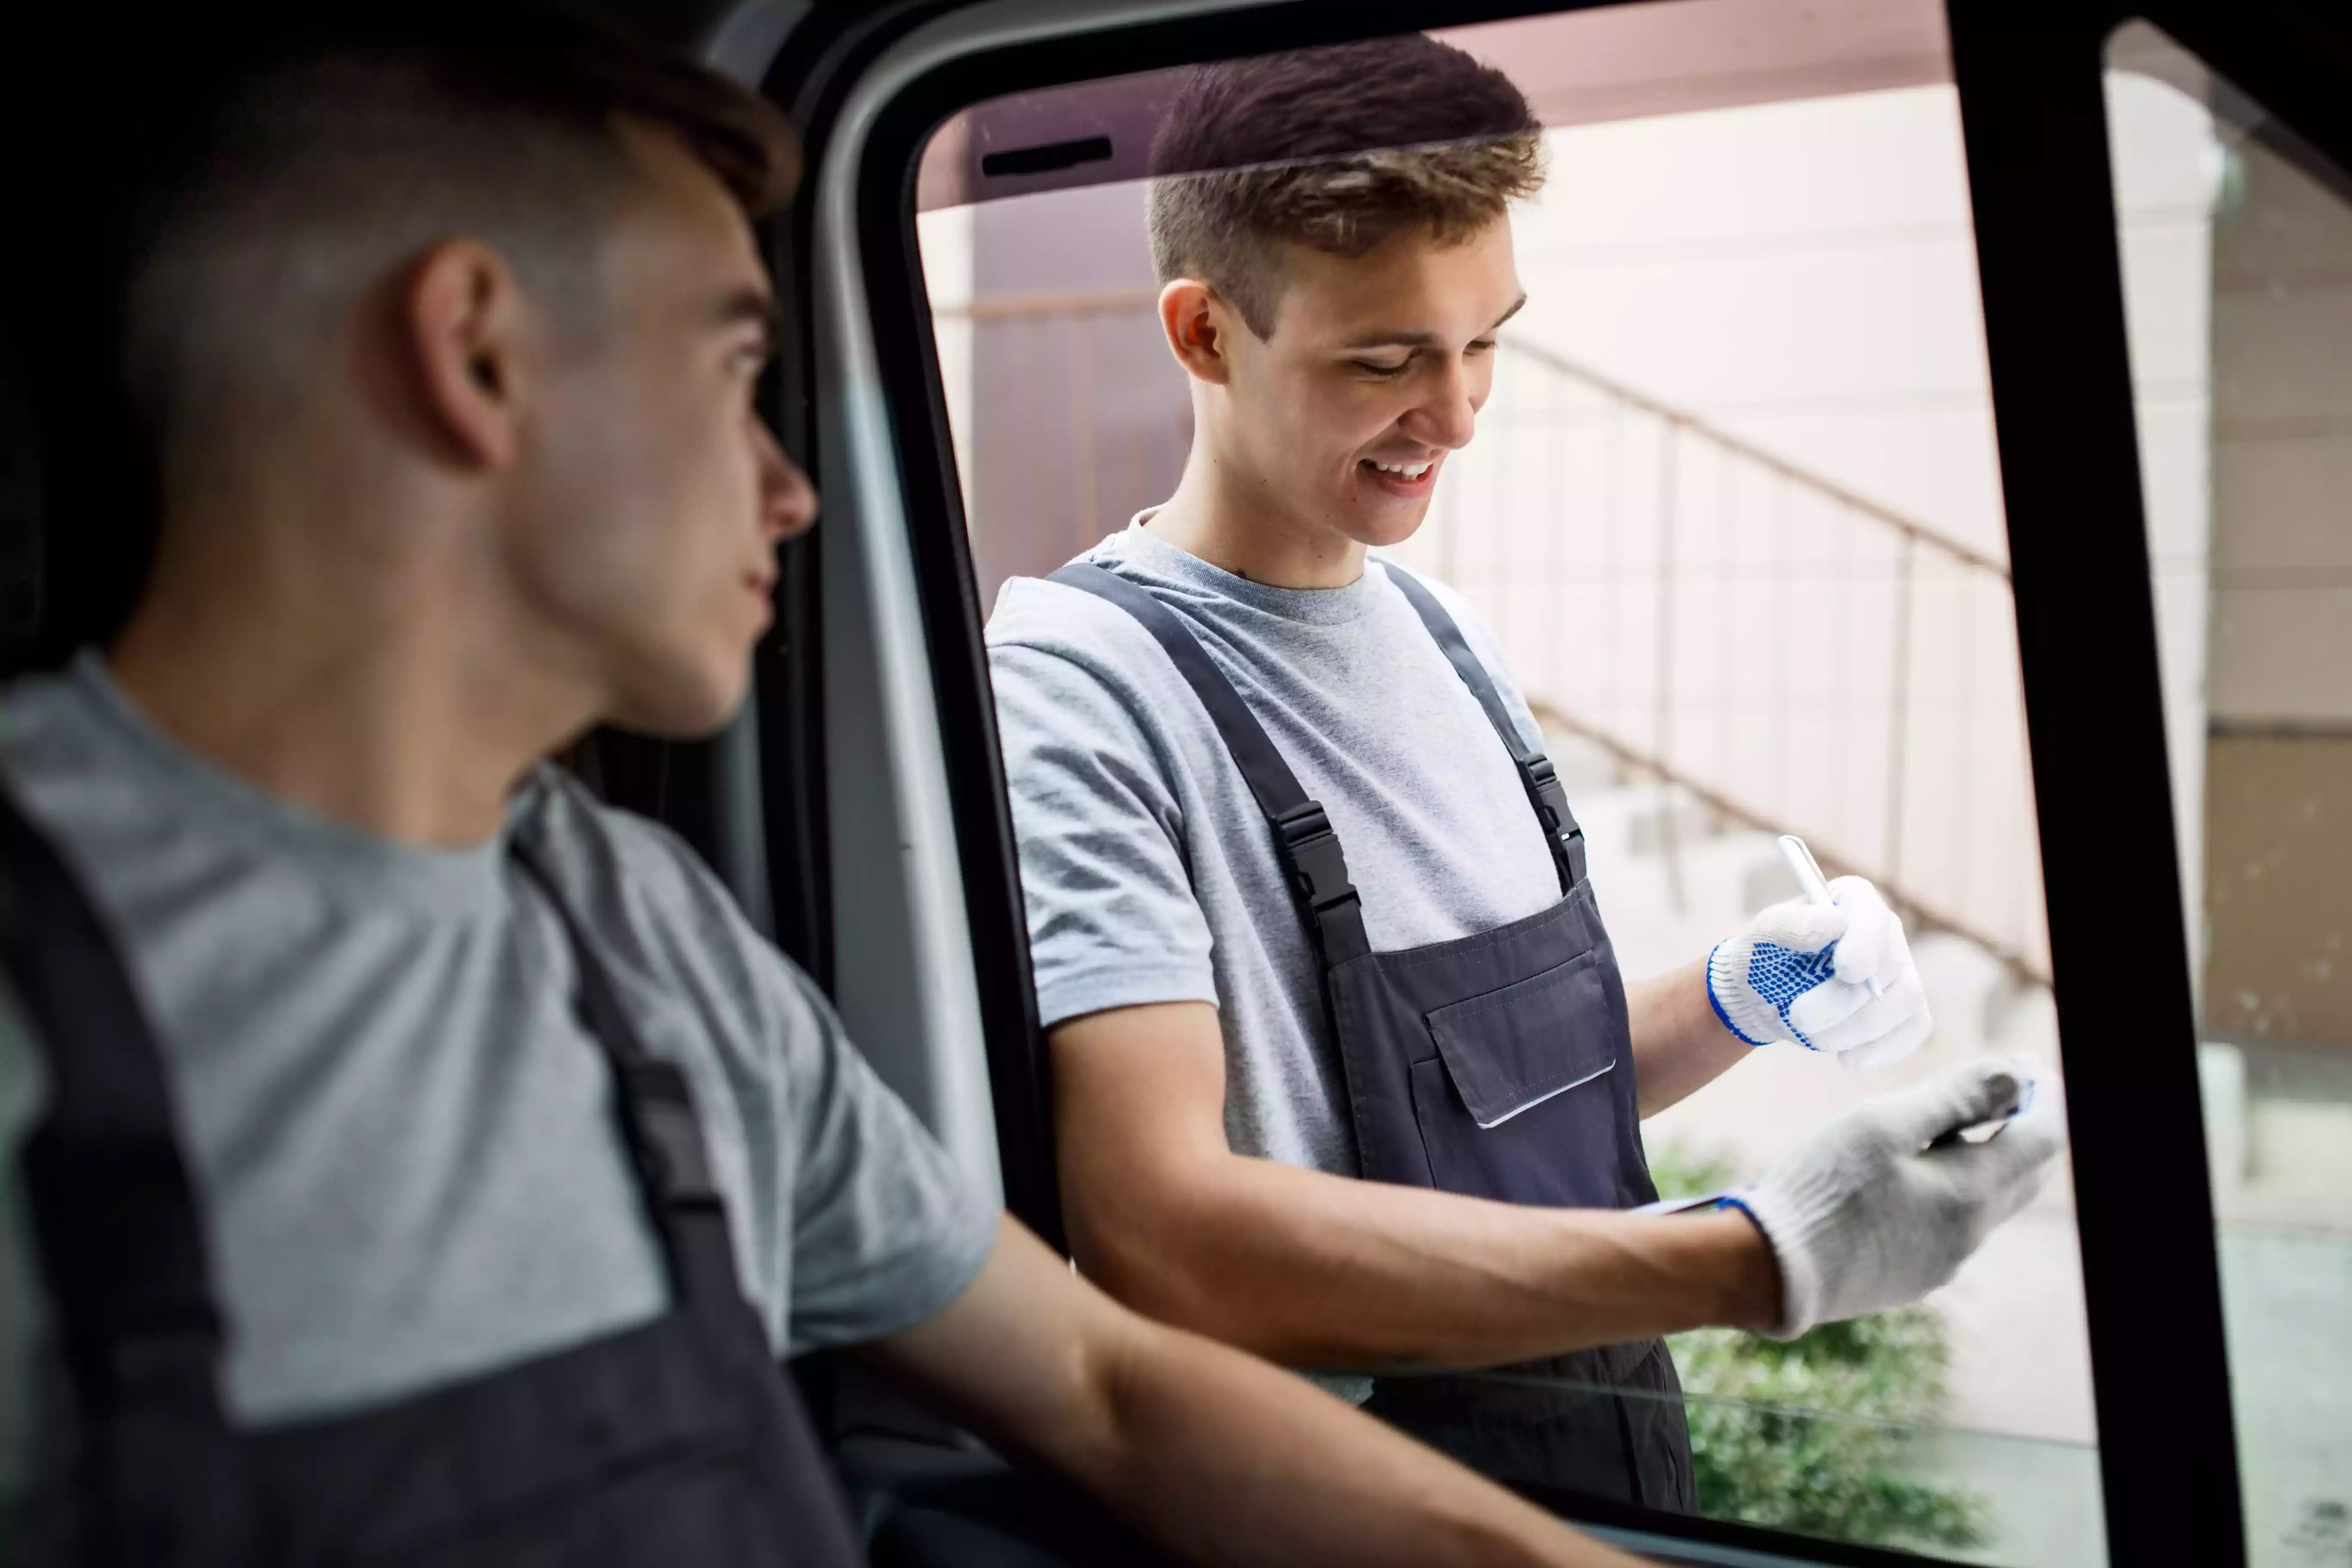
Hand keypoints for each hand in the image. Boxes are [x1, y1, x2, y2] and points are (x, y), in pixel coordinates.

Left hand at [1706, 874, 1930, 1068]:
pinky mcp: (1906, 1011)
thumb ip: (1791, 925)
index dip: (1865, 944)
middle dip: (1843, 1000)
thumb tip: (1833, 925)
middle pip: (1890, 969)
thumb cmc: (1766, 955)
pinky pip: (1913, 1031)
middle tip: (1799, 1017)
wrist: (1766, 994)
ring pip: (1905, 1003)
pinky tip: (1848, 1059)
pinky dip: (1882, 1050)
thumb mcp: (1763, 935)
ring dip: (1857, 1028)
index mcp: (1854, 902)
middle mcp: (1886, 934)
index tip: (1845, 970)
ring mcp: (1902, 972)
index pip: (1873, 917)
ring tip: (1812, 1037)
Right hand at [1729, 1059, 2062, 1337]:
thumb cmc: (1823, 1187)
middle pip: (2026, 1174)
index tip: (2030, 1065)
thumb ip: (1954, 1098)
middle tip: (2009, 1086)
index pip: (2043, 1139)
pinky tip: (1916, 1174)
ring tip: (1956, 1124)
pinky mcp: (1912, 1277)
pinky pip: (1954, 1227)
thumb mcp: (1883, 1125)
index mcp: (1970, 1193)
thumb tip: (2017, 1078)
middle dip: (2026, 1126)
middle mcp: (1970, 1235)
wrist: (1770, 1269)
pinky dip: (1956, 1190)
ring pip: (1989, 1203)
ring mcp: (1942, 1263)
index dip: (2044, 1096)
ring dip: (1989, 1159)